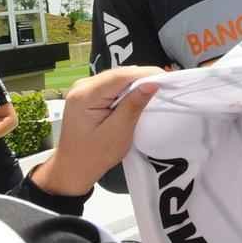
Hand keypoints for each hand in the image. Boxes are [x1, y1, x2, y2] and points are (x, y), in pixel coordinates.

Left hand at [32, 66, 162, 195]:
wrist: (74, 168)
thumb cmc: (95, 155)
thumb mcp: (118, 132)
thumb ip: (133, 105)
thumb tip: (152, 83)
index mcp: (85, 95)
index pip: (120, 76)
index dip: (145, 73)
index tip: (167, 78)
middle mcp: (82, 86)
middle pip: (118, 74)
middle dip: (142, 77)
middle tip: (165, 85)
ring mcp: (83, 88)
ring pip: (116, 78)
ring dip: (135, 83)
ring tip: (155, 90)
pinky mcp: (88, 94)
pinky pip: (111, 85)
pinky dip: (126, 89)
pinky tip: (137, 96)